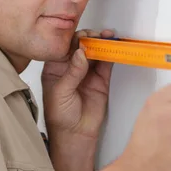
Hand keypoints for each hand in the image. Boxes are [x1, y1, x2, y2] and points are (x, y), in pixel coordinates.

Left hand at [41, 28, 114, 170]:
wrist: (75, 135)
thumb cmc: (60, 116)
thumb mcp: (61, 92)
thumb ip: (72, 72)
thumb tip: (82, 52)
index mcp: (55, 67)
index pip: (65, 47)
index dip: (74, 39)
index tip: (83, 36)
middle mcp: (71, 67)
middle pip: (82, 46)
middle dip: (90, 38)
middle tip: (98, 35)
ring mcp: (87, 72)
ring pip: (95, 52)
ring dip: (102, 43)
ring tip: (109, 37)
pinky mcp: (101, 80)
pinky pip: (107, 63)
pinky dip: (111, 54)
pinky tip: (114, 46)